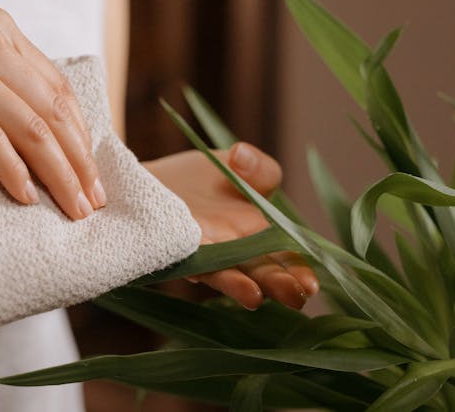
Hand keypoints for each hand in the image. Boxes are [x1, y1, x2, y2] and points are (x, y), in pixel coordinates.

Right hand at [0, 9, 104, 219]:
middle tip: (93, 201)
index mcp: (0, 29)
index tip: (92, 171)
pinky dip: (13, 171)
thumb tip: (40, 129)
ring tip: (73, 209)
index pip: (59, 88)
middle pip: (53, 111)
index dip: (82, 134)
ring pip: (30, 128)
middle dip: (80, 162)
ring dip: (58, 175)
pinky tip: (27, 197)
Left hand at [144, 142, 318, 309]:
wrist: (144, 183)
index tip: (310, 283)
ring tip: (258, 296)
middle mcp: (234, 248)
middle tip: (298, 297)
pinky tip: (225, 281)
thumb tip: (242, 156)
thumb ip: (258, 168)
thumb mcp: (232, 165)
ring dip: (243, 284)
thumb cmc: (193, 181)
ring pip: (229, 270)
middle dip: (279, 284)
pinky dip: (210, 271)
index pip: (285, 255)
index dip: (299, 269)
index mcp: (256, 232)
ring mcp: (205, 251)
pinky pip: (195, 261)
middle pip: (261, 268)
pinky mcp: (177, 248)